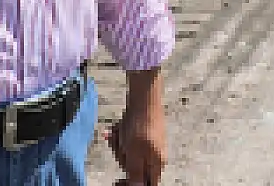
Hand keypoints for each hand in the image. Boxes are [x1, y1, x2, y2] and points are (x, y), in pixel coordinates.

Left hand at [106, 68, 166, 184]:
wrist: (144, 96)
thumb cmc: (140, 126)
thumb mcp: (134, 154)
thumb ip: (135, 174)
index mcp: (157, 163)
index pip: (146, 184)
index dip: (131, 184)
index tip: (118, 181)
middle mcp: (155, 154)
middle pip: (134, 168)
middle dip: (122, 156)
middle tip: (121, 145)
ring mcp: (149, 142)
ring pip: (128, 152)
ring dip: (119, 144)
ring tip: (118, 132)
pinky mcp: (143, 131)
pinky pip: (128, 139)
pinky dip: (121, 134)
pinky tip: (117, 127)